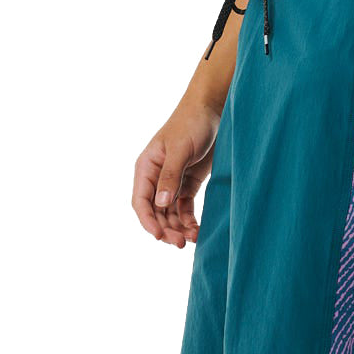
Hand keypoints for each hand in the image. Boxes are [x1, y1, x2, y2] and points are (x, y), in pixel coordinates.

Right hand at [132, 100, 220, 247]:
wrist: (213, 110)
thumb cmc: (191, 123)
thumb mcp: (180, 149)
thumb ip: (170, 176)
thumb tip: (161, 204)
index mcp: (146, 167)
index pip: (141, 201)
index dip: (148, 220)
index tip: (159, 235)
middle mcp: (156, 178)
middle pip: (156, 211)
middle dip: (166, 228)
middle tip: (180, 243)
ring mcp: (172, 181)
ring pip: (170, 213)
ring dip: (178, 228)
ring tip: (192, 239)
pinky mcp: (189, 183)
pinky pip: (185, 208)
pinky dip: (189, 220)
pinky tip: (197, 230)